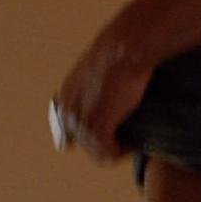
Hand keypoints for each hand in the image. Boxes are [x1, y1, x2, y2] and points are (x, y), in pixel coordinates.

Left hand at [53, 5, 154, 163]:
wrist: (124, 48)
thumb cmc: (119, 50)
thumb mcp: (99, 67)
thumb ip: (96, 84)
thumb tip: (111, 90)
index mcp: (65, 96)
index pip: (67, 131)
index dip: (87, 136)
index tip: (108, 133)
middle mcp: (68, 111)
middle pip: (82, 145)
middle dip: (103, 145)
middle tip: (124, 138)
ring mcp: (81, 122)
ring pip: (96, 153)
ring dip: (115, 150)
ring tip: (132, 141)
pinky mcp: (97, 129)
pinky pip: (108, 154)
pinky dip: (123, 151)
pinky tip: (135, 142)